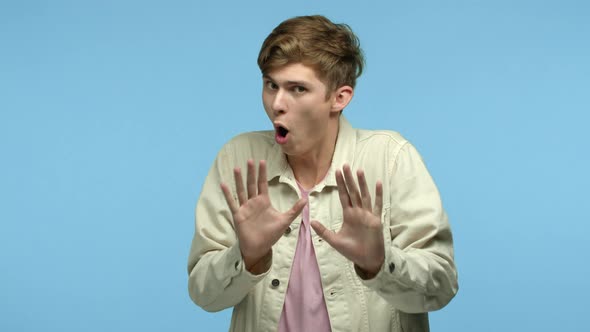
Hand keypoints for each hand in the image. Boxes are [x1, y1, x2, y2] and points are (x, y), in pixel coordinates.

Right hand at [221, 159, 306, 273]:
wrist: (260, 248)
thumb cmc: (271, 234)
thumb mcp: (285, 221)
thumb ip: (294, 209)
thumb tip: (306, 199)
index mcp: (264, 202)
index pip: (263, 184)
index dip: (262, 173)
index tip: (262, 161)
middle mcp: (253, 202)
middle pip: (252, 184)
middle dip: (251, 172)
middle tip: (250, 160)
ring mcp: (245, 208)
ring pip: (241, 191)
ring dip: (239, 180)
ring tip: (236, 168)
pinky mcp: (238, 215)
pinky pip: (232, 203)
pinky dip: (228, 194)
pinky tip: (223, 184)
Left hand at [310, 164, 384, 277]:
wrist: (366, 260)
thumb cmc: (352, 251)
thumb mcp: (335, 240)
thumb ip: (323, 231)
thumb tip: (311, 222)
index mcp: (349, 215)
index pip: (343, 195)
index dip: (340, 184)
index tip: (337, 171)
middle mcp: (358, 212)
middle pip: (353, 192)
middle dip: (349, 179)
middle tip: (345, 165)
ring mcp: (368, 215)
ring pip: (364, 195)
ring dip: (362, 183)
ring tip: (359, 171)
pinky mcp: (376, 220)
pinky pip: (377, 205)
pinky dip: (378, 194)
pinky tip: (378, 183)